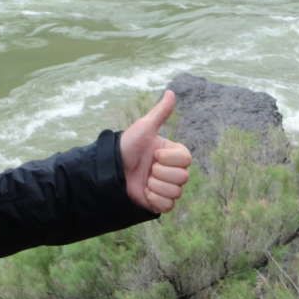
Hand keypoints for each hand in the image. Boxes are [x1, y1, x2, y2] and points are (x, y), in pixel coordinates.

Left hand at [119, 90, 191, 213]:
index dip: (169, 158)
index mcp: (174, 154)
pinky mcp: (159, 202)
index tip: (154, 153)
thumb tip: (171, 92)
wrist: (111, 168)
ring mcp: (167, 187)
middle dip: (160, 172)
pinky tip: (144, 191)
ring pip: (176, 192)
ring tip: (144, 179)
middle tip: (147, 167)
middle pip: (183, 177)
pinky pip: (168, 206)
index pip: (186, 160)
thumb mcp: (144, 128)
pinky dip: (154, 199)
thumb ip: (160, 112)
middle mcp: (173, 171)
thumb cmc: (128, 145)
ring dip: (155, 185)